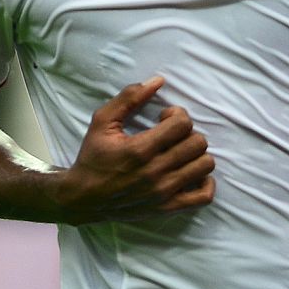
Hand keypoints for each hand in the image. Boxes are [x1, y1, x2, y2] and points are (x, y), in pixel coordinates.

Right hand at [53, 76, 215, 222]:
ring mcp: (164, 192)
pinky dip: (206, 182)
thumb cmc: (93, 157)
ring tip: (180, 153)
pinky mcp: (168, 208)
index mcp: (140, 149)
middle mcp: (155, 172)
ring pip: (205, 165)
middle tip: (171, 136)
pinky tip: (191, 172)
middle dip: (187, 133)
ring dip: (197, 154)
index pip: (182, 124)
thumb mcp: (102, 121)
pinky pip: (204, 196)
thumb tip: (159, 80)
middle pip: (198, 143)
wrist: (83, 199)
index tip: (163, 119)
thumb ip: (129, 98)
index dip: (177, 115)